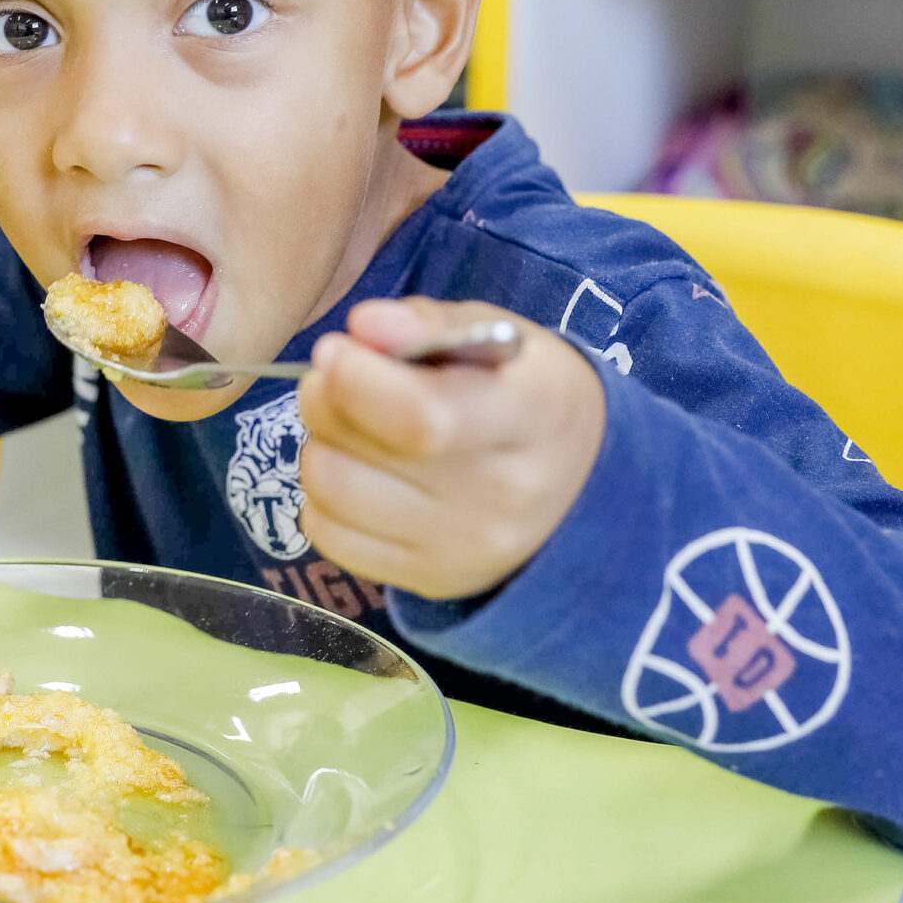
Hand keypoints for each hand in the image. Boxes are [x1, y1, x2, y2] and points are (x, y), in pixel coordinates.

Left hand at [295, 297, 605, 601]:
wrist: (580, 487)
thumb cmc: (526, 393)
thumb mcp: (499, 339)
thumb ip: (430, 325)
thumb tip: (364, 326)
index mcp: (533, 418)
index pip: (421, 417)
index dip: (355, 380)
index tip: (336, 349)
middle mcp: (501, 496)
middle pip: (358, 455)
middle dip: (324, 399)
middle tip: (337, 377)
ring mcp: (462, 548)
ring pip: (330, 491)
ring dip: (321, 445)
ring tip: (350, 424)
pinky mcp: (429, 578)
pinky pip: (329, 535)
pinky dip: (324, 497)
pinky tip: (358, 472)